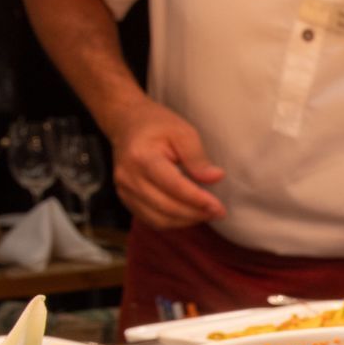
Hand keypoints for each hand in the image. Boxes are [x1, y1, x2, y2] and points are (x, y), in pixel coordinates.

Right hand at [104, 99, 225, 228]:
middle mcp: (128, 176)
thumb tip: (216, 177)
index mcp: (141, 157)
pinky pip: (152, 220)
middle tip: (218, 212)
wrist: (127, 123)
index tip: (219, 207)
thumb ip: (197, 157)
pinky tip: (190, 214)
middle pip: (166, 206)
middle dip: (195, 213)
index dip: (197, 199)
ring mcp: (124, 190)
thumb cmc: (157, 125)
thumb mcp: (183, 132)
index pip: (173, 186)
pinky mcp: (126, 199)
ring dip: (186, 220)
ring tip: (207, 213)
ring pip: (159, 219)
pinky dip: (174, 222)